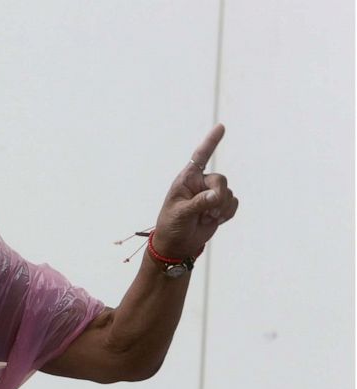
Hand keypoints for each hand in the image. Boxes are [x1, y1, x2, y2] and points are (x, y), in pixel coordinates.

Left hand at [153, 124, 238, 256]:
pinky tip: (213, 220)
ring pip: (229, 193)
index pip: (200, 157)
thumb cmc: (172, 226)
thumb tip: (216, 196)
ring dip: (221, 208)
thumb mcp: (180, 214)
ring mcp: (211, 195)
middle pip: (221, 180)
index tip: (221, 127)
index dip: (211, 142)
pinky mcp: (220, 206)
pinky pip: (233, 204)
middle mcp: (200, 184)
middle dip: (218, 196)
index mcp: (186, 179)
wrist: (177, 244)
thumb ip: (198, 203)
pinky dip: (227, 213)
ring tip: (205, 218)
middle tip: (209, 211)